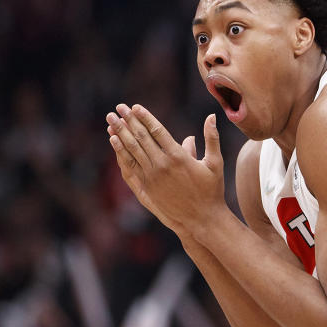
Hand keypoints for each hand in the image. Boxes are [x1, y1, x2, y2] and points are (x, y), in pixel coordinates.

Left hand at [105, 104, 225, 234]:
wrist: (201, 220)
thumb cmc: (211, 191)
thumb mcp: (215, 163)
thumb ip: (212, 138)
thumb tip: (212, 115)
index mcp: (179, 157)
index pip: (157, 131)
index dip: (145, 117)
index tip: (135, 107)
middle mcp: (162, 165)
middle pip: (140, 138)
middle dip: (128, 121)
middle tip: (119, 107)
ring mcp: (152, 177)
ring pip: (131, 150)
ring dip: (120, 133)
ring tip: (111, 120)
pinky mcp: (146, 188)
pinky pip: (129, 166)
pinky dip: (120, 152)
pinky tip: (114, 141)